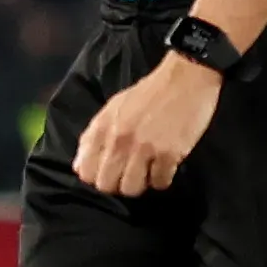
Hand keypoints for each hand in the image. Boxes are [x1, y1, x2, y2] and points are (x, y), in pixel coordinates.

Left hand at [74, 51, 223, 195]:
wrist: (185, 78)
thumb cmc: (149, 94)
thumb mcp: (113, 109)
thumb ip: (94, 137)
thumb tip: (80, 167)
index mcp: (102, 128)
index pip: (85, 172)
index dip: (97, 177)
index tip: (110, 172)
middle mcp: (118, 140)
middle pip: (106, 185)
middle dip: (118, 184)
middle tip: (131, 174)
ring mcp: (143, 148)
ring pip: (131, 189)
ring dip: (141, 184)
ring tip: (149, 171)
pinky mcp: (168, 154)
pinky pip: (160, 183)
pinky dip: (163, 179)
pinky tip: (166, 166)